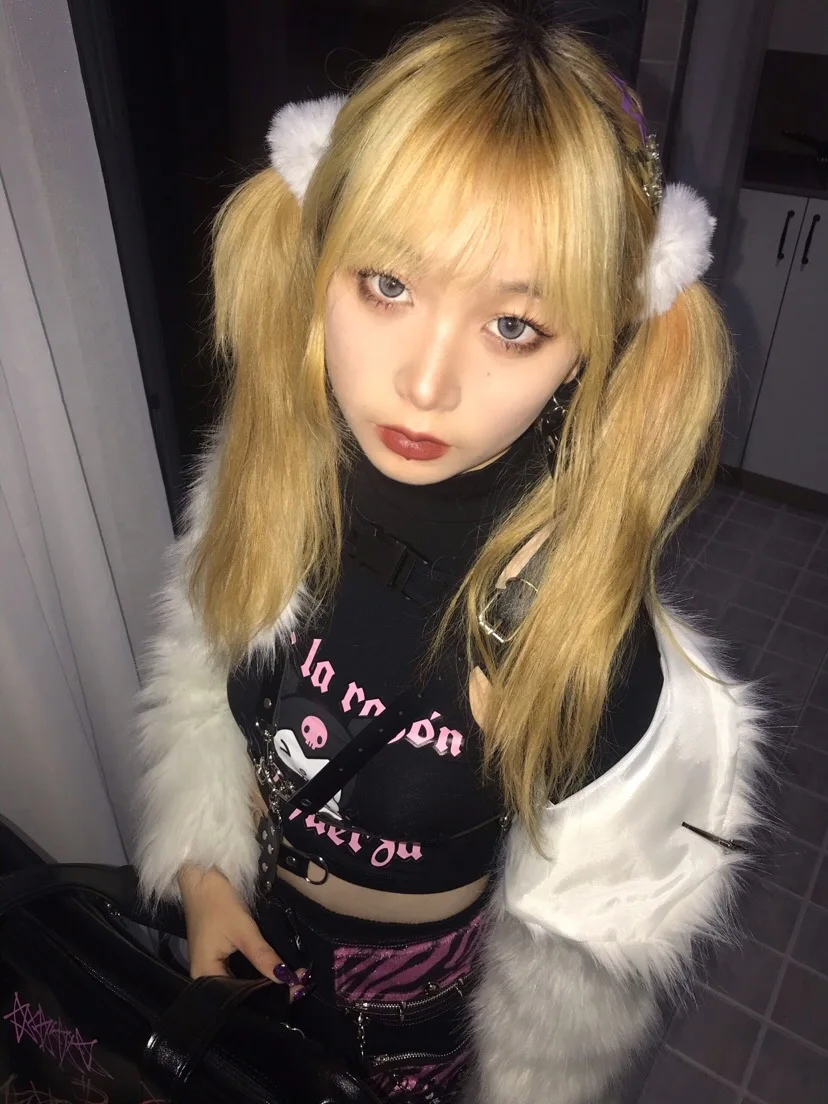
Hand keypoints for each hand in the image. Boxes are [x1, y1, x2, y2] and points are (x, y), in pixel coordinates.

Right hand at [177, 865, 308, 998]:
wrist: (201, 878)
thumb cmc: (217, 903)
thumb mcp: (243, 929)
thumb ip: (263, 956)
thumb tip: (287, 978)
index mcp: (204, 976)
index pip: (236, 999)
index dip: (265, 999)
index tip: (294, 993)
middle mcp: (203, 978)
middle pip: (237, 995)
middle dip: (267, 993)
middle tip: (298, 988)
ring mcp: (209, 969)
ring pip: (238, 984)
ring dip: (262, 983)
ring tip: (291, 984)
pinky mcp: (216, 959)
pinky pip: (236, 973)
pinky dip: (254, 973)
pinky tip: (272, 972)